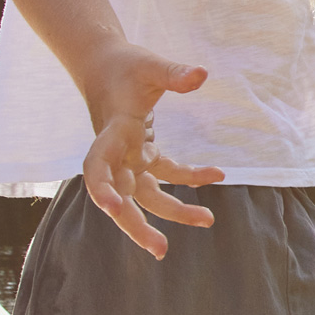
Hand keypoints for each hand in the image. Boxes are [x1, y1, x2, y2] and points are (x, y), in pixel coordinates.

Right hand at [80, 46, 223, 258]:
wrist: (104, 64)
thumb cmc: (125, 64)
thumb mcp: (150, 65)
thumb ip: (174, 73)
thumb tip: (202, 74)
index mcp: (112, 132)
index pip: (97, 166)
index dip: (102, 188)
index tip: (112, 207)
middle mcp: (117, 152)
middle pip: (122, 196)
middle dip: (137, 225)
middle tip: (161, 250)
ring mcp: (128, 157)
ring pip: (146, 194)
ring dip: (172, 211)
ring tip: (208, 220)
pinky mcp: (142, 154)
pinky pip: (166, 174)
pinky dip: (190, 178)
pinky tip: (217, 175)